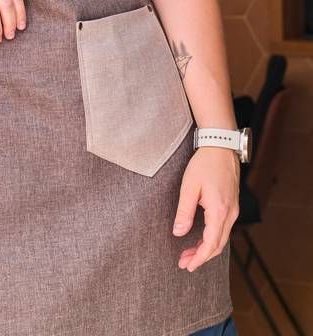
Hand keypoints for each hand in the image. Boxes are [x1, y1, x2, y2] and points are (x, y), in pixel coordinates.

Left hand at [173, 147, 239, 271]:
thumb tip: (178, 232)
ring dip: (207, 248)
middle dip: (201, 257)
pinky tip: (201, 238)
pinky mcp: (232, 205)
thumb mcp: (189, 186)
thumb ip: (184, 211)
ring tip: (189, 253)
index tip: (186, 265)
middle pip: (218, 245)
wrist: (221, 146)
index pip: (211, 244)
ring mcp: (233, 210)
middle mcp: (230, 214)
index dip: (198, 258)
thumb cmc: (204, 164)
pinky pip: (224, 228)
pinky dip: (213, 238)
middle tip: (184, 262)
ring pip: (222, 238)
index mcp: (219, 211)